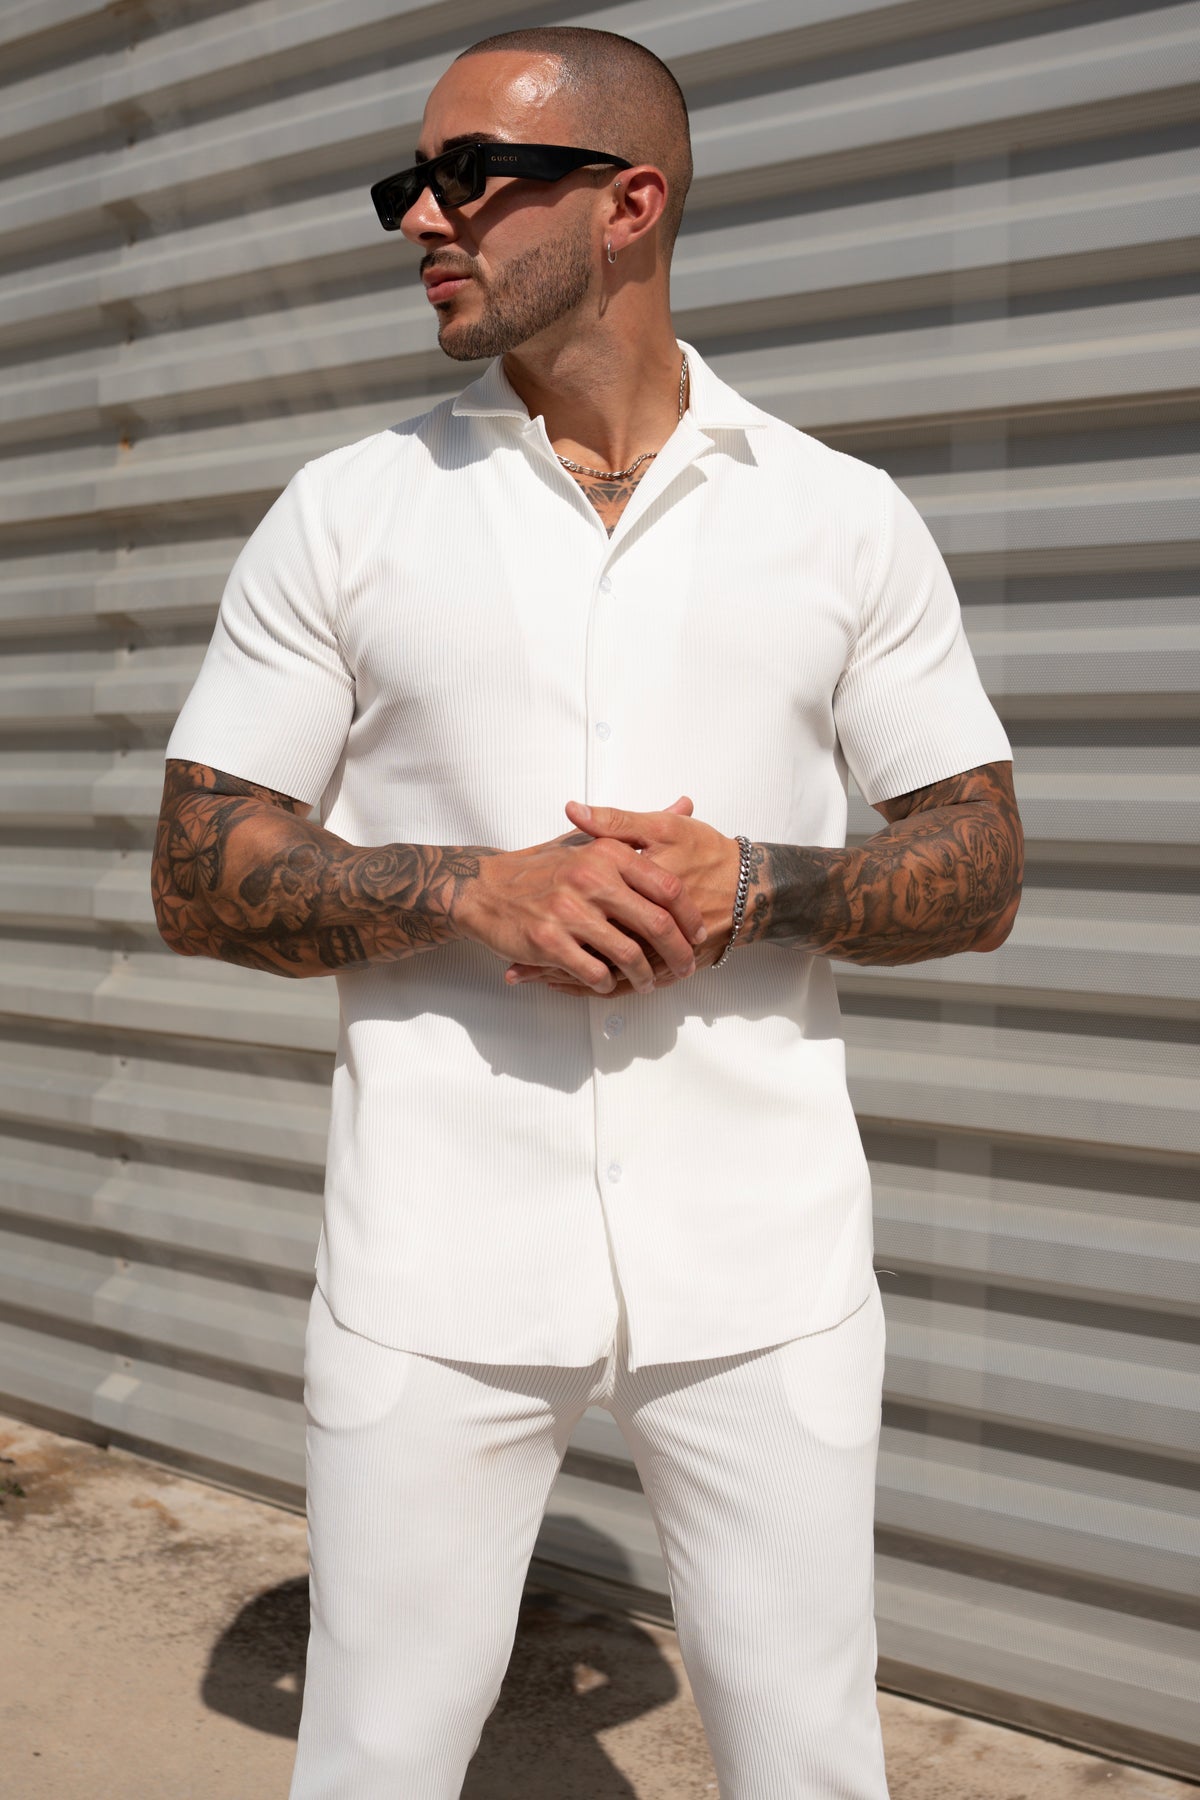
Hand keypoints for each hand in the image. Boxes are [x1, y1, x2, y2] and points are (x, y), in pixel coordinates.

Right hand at [454, 799, 707, 995]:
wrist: (486, 889)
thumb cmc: (543, 869)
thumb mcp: (591, 841)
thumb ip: (640, 829)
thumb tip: (685, 805)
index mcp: (607, 853)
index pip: (667, 887)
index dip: (689, 916)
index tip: (697, 934)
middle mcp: (590, 878)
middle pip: (655, 924)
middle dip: (677, 954)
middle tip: (685, 968)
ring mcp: (568, 911)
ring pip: (627, 954)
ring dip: (644, 976)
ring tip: (647, 983)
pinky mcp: (548, 940)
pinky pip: (593, 971)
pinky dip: (606, 982)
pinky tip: (607, 982)